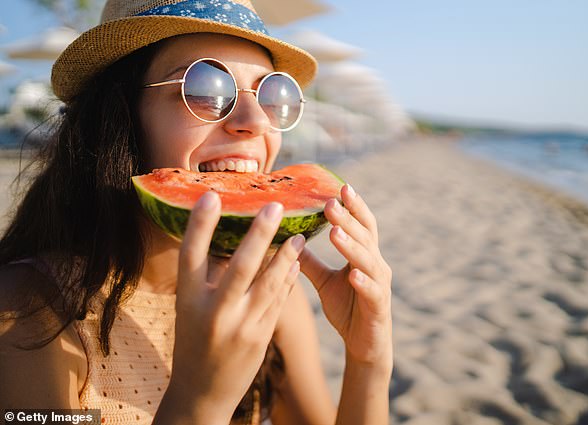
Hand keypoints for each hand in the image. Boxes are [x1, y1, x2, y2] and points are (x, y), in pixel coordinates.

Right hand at [165, 192, 304, 421]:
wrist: (202, 392)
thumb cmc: (194, 340)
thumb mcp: (190, 308)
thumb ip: (205, 277)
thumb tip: (230, 237)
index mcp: (188, 301)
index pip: (191, 256)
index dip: (200, 225)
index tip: (212, 195)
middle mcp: (214, 313)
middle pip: (239, 267)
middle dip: (259, 235)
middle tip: (275, 206)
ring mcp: (240, 327)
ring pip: (269, 284)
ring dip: (286, 257)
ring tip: (299, 236)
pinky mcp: (261, 338)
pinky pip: (279, 302)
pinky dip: (288, 280)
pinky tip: (296, 263)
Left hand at [300, 185, 391, 366]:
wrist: (364, 344)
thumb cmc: (347, 308)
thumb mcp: (325, 281)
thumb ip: (310, 261)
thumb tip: (288, 239)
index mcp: (365, 255)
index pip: (362, 225)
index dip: (354, 206)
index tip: (341, 186)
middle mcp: (376, 265)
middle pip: (364, 236)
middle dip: (348, 219)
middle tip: (330, 202)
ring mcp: (379, 285)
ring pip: (368, 261)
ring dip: (352, 246)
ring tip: (336, 233)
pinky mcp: (379, 307)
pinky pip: (372, 292)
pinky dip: (363, 282)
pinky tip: (353, 275)